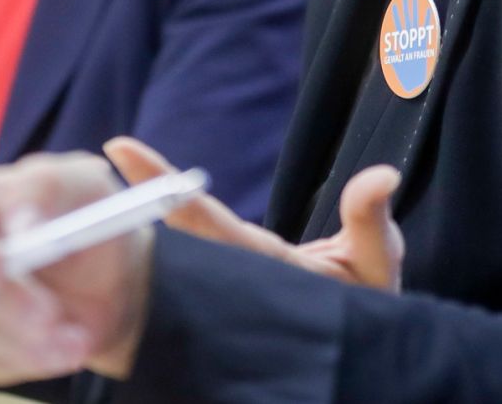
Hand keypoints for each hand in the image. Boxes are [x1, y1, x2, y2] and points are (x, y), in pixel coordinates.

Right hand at [0, 154, 150, 383]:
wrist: (108, 273)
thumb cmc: (88, 214)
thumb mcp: (83, 183)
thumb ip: (47, 188)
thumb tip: (20, 224)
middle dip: (7, 306)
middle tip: (52, 320)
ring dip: (28, 342)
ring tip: (77, 340)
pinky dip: (32, 358)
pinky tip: (65, 349)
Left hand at [104, 137, 404, 290]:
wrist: (357, 351)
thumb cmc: (366, 304)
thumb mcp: (376, 264)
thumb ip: (369, 218)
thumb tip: (382, 175)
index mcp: (262, 267)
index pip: (204, 221)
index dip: (164, 186)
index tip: (122, 150)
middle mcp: (235, 274)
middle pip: (180, 230)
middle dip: (149, 189)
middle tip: (118, 151)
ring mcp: (229, 280)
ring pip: (182, 242)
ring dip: (155, 205)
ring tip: (125, 161)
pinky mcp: (230, 280)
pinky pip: (194, 248)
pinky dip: (174, 222)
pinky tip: (151, 197)